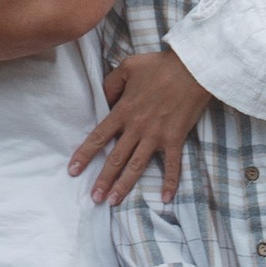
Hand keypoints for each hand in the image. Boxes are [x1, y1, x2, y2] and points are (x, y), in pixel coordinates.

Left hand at [71, 50, 209, 203]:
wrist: (192, 69)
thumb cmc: (160, 65)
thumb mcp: (128, 66)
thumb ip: (111, 83)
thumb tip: (103, 99)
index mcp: (123, 111)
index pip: (98, 137)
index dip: (84, 155)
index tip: (73, 170)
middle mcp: (137, 127)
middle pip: (115, 158)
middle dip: (103, 179)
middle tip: (94, 197)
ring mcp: (156, 135)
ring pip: (136, 166)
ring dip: (125, 185)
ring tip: (114, 201)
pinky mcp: (175, 138)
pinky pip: (172, 165)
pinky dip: (169, 182)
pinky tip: (165, 198)